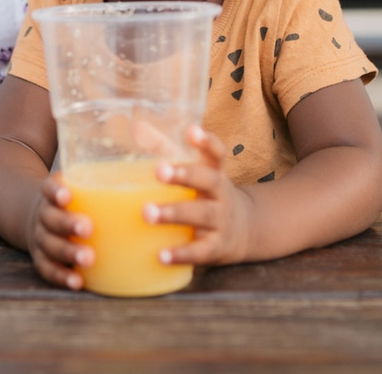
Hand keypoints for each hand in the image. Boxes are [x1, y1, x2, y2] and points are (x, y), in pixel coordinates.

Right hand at [26, 173, 94, 290]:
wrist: (33, 214)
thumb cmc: (67, 199)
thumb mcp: (72, 183)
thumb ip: (95, 176)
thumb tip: (140, 148)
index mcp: (49, 194)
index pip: (48, 188)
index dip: (55, 191)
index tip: (67, 194)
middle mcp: (42, 215)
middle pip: (51, 219)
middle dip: (68, 223)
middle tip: (88, 227)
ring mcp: (40, 238)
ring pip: (50, 246)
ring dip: (68, 252)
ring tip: (88, 258)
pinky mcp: (42, 258)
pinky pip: (48, 269)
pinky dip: (62, 276)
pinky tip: (78, 282)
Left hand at [142, 125, 253, 266]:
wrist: (246, 230)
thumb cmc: (205, 193)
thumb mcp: (194, 170)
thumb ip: (164, 148)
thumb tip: (135, 127)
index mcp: (215, 172)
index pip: (216, 153)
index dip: (206, 141)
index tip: (191, 130)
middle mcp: (221, 194)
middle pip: (209, 181)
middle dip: (185, 175)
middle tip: (159, 171)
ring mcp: (221, 221)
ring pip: (202, 215)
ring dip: (174, 213)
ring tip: (147, 213)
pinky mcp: (217, 247)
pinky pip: (200, 251)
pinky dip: (181, 254)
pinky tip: (161, 256)